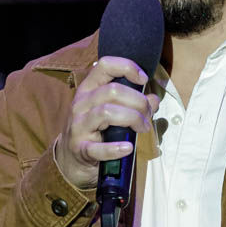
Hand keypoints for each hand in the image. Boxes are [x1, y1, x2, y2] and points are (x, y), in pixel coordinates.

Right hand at [51, 57, 156, 188]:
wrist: (71, 161)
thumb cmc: (95, 132)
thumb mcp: (111, 112)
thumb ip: (133, 103)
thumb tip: (153, 99)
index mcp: (89, 90)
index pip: (105, 65)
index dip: (127, 67)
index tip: (143, 80)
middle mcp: (81, 104)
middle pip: (112, 91)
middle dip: (138, 101)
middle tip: (148, 114)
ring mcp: (78, 126)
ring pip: (106, 112)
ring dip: (132, 119)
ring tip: (142, 128)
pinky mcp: (80, 149)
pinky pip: (97, 148)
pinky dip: (115, 148)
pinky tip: (127, 148)